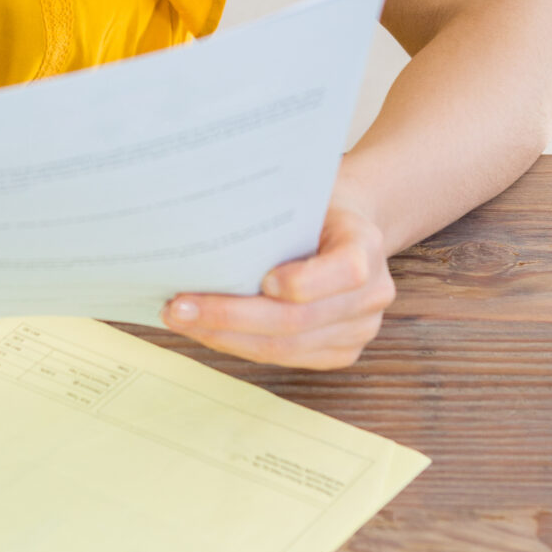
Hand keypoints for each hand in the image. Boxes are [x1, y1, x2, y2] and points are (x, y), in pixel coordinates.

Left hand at [159, 195, 395, 368]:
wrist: (346, 227)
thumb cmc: (313, 207)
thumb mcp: (300, 193)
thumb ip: (272, 212)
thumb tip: (201, 224)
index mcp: (366, 243)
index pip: (346, 270)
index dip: (303, 282)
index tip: (261, 280)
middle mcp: (372, 292)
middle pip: (299, 319)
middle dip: (231, 317)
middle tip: (179, 307)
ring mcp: (359, 328)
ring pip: (286, 347)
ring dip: (226, 337)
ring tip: (182, 321)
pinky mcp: (340, 351)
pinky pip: (286, 358)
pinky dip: (239, 345)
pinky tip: (206, 331)